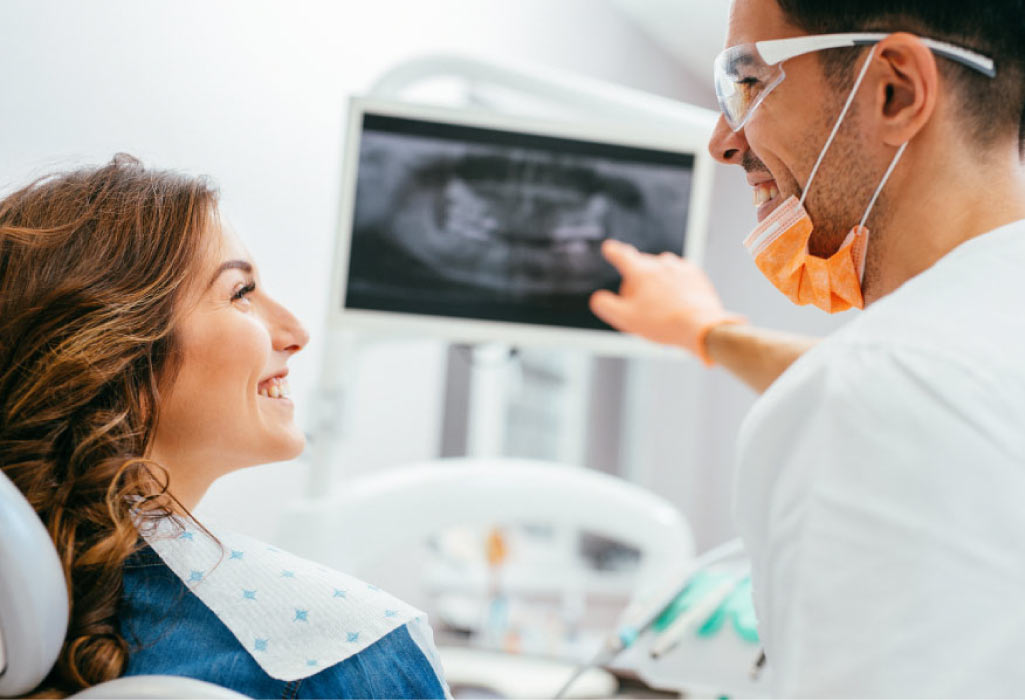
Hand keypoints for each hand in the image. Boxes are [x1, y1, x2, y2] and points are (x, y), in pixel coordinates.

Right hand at [589, 239, 744, 364]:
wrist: (701, 326)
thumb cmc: (663, 323)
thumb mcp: (625, 319)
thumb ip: (606, 306)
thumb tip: (598, 298)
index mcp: (640, 272)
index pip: (622, 256)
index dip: (613, 252)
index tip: (609, 248)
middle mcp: (660, 263)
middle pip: (641, 267)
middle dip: (636, 281)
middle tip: (639, 305)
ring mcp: (679, 267)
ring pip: (660, 270)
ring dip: (656, 282)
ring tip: (660, 306)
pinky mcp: (696, 274)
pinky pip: (678, 275)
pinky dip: (674, 285)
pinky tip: (676, 302)